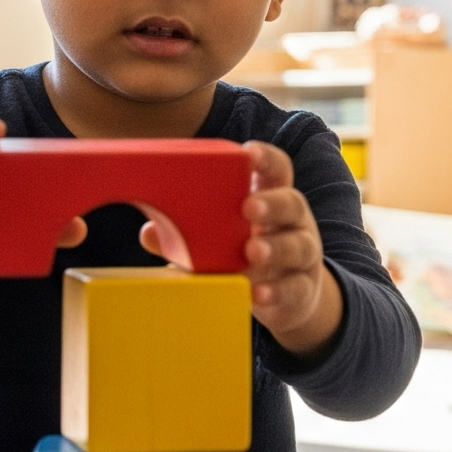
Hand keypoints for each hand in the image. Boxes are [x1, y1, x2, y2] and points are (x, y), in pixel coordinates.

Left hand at [142, 140, 342, 355]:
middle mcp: (293, 222)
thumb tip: (149, 233)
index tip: (249, 153)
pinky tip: (258, 293)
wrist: (288, 298)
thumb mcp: (219, 241)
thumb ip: (186, 236)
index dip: (266, 159)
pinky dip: (277, 290)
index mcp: (272, 198)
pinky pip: (295, 288)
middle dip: (272, 204)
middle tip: (248, 208)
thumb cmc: (246, 255)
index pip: (277, 170)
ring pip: (299, 246)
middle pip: (293, 204)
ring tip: (253, 251)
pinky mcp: (302, 289)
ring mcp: (302, 256)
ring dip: (276, 248)